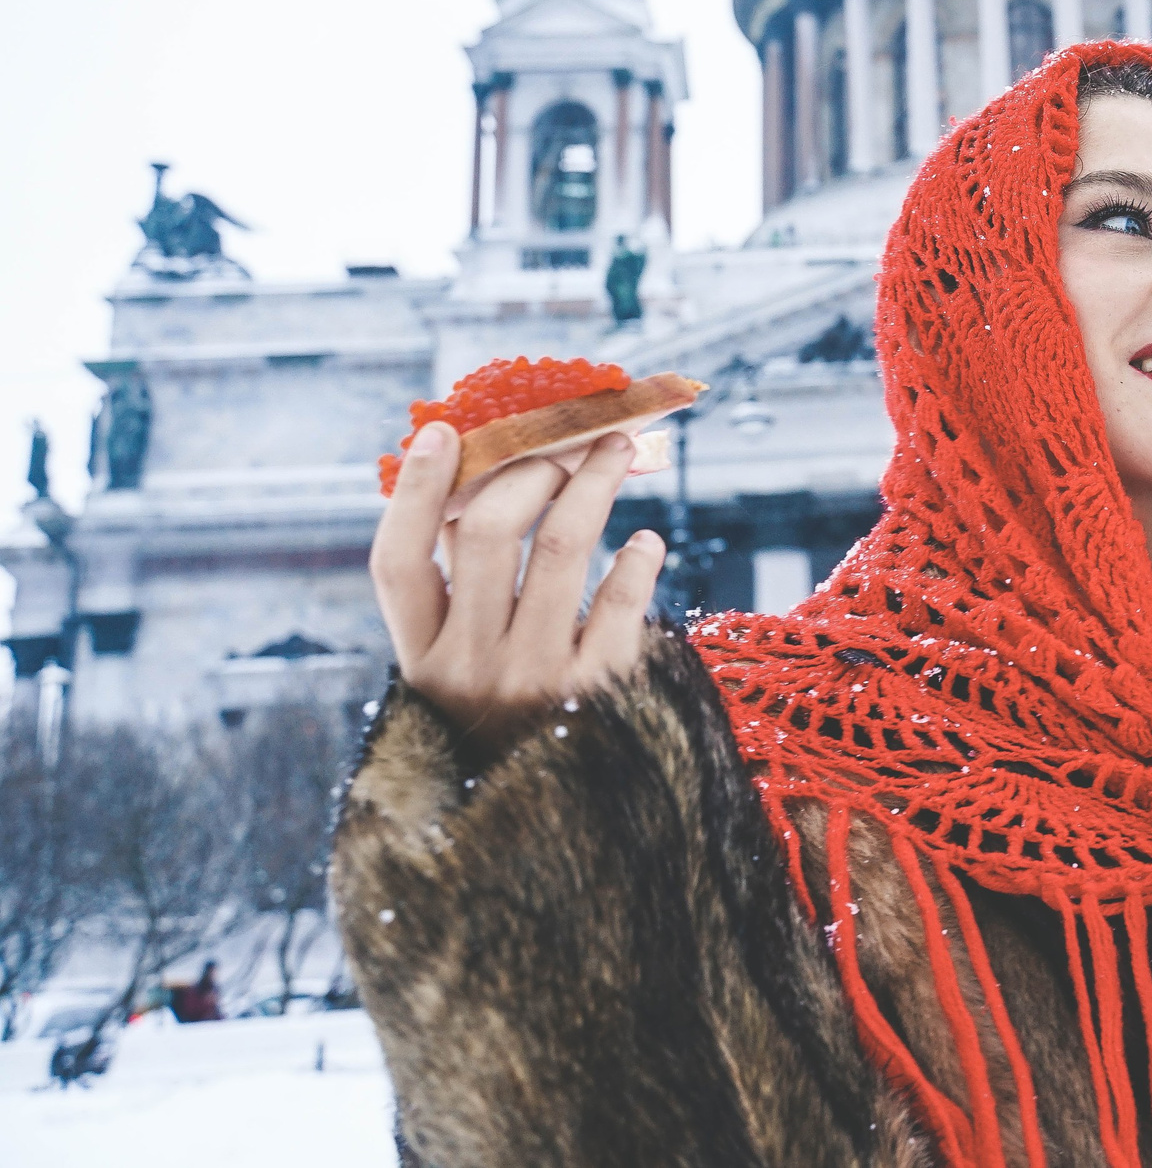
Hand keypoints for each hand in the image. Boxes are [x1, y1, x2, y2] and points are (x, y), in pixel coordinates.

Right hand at [368, 420, 666, 760]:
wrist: (559, 831)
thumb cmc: (509, 722)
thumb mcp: (461, 670)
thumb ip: (460, 590)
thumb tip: (476, 483)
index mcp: (419, 658)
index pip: (396, 562)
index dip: (415, 492)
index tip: (443, 431)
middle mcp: (466, 669)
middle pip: (488, 535)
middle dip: (531, 470)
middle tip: (565, 441)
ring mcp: (531, 680)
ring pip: (560, 549)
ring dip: (592, 485)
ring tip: (615, 452)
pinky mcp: (597, 692)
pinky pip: (619, 602)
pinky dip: (636, 559)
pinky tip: (645, 541)